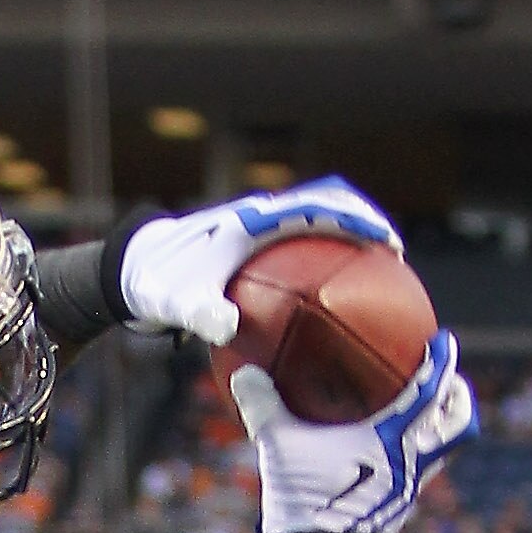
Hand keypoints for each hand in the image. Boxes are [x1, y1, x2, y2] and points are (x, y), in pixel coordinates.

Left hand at [115, 178, 404, 344]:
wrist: (139, 268)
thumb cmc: (160, 284)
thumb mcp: (177, 302)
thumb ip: (201, 312)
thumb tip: (229, 328)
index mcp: (253, 219)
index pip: (316, 206)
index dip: (353, 219)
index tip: (382, 239)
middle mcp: (263, 214)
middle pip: (329, 205)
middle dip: (363, 222)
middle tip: (392, 252)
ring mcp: (263, 227)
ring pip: (318, 221)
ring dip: (347, 237)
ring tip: (376, 270)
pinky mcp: (258, 243)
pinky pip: (301, 245)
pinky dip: (323, 261)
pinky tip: (334, 301)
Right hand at [232, 331, 473, 532]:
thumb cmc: (306, 505)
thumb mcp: (280, 451)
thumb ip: (264, 408)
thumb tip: (243, 374)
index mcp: (394, 440)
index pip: (431, 390)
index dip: (442, 361)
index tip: (443, 342)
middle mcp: (413, 463)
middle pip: (459, 425)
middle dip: (458, 399)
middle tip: (448, 382)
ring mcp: (409, 490)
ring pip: (442, 451)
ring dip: (438, 429)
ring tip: (424, 416)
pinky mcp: (397, 510)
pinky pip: (419, 472)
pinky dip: (415, 453)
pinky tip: (390, 453)